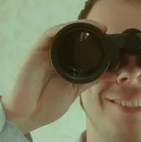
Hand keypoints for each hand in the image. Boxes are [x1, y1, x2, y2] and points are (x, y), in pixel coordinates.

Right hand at [0, 20, 115, 133]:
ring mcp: (45, 52)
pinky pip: (48, 35)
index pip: (81, 46)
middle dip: (89, 29)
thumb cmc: (47, 105)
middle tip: (105, 29)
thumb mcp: (75, 90)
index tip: (110, 38)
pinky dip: (62, 29)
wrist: (27, 115)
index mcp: (66, 64)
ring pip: (62, 32)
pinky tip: (74, 28)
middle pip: (72, 35)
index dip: (95, 40)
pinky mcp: (35, 51)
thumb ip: (91, 79)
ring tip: (95, 26)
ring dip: (78, 26)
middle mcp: (56, 55)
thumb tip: (112, 73)